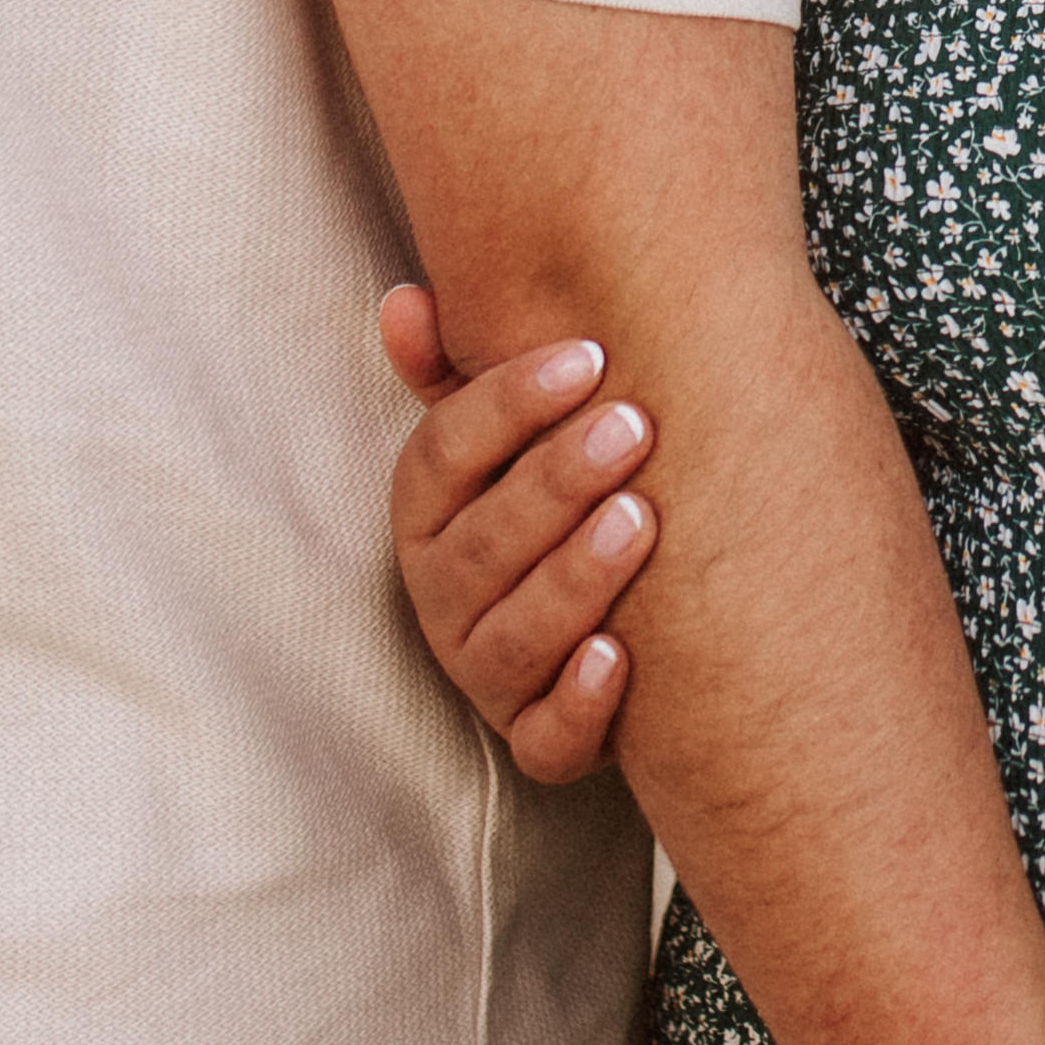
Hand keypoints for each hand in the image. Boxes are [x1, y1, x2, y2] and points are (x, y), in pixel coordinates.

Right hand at [376, 281, 657, 783]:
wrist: (628, 626)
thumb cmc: (560, 509)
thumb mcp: (509, 443)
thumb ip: (458, 377)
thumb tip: (405, 301)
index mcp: (426, 521)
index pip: (439, 457)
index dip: (507, 404)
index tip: (589, 355)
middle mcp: (443, 603)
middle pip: (479, 547)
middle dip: (555, 483)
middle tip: (633, 424)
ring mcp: (488, 679)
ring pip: (512, 641)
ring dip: (574, 580)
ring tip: (640, 519)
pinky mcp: (541, 742)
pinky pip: (546, 741)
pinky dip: (580, 704)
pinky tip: (621, 655)